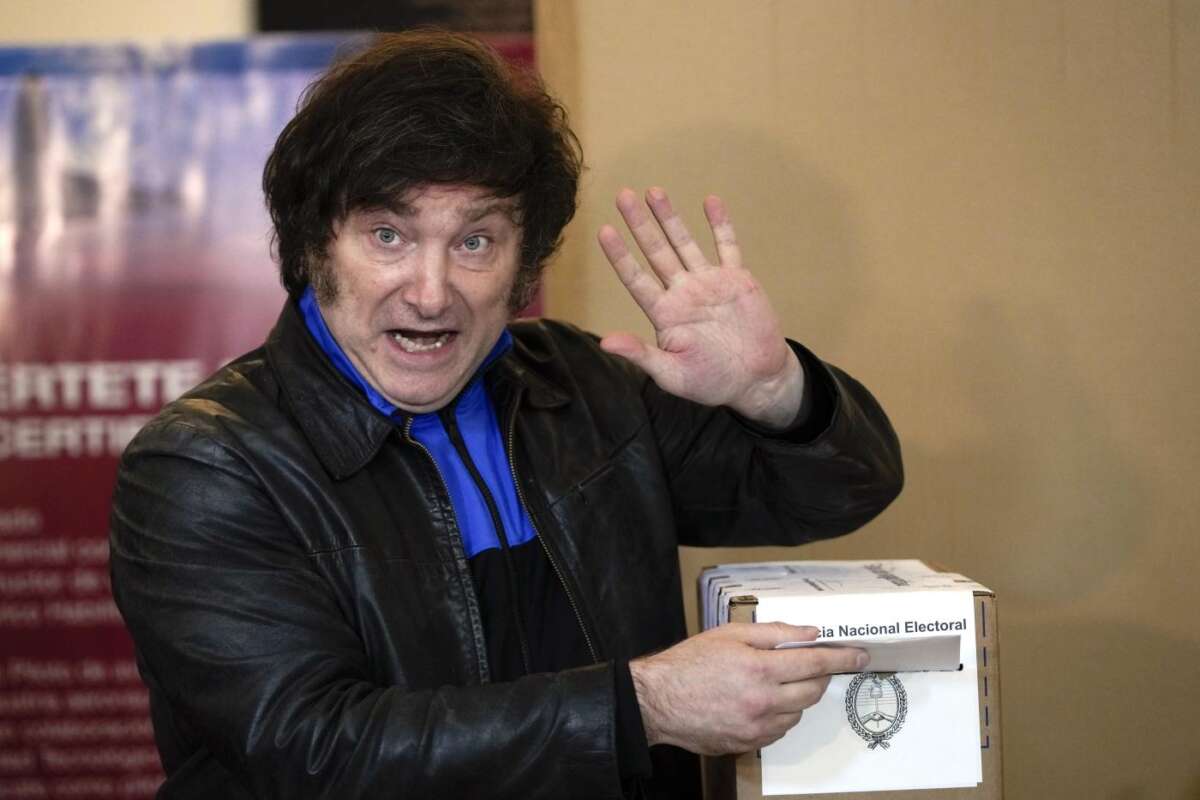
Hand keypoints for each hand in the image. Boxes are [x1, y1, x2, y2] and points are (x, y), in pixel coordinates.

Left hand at [597, 188, 803, 428]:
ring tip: (654, 191)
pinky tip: (710, 202)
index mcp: (665, 314)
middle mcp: (683, 293)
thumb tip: (606, 342)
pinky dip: (720, 225)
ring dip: (670, 218)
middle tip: (623, 196)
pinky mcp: (737, 280)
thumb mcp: (672, 374)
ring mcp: (709, 283)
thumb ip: (641, 355)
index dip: (620, 256)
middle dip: (639, 224)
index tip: (604, 231)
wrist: (757, 380)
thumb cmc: (711, 381)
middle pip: (656, 252)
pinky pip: (728, 247)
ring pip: (685, 243)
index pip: (636, 279)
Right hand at [628, 623, 867, 755]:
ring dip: (799, 696)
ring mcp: (757, 727)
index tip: (859, 655)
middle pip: (813, 691)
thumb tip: (809, 633)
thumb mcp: (729, 634)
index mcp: (760, 669)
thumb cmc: (690, 663)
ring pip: (798, 712)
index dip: (841, 657)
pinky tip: (764, 701)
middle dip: (821, 675)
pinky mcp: (748, 743)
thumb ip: (774, 633)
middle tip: (815, 664)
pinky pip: (780, 730)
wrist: (658, 701)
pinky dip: (781, 714)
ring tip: (778, 681)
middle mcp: (763, 701)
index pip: (815, 662)